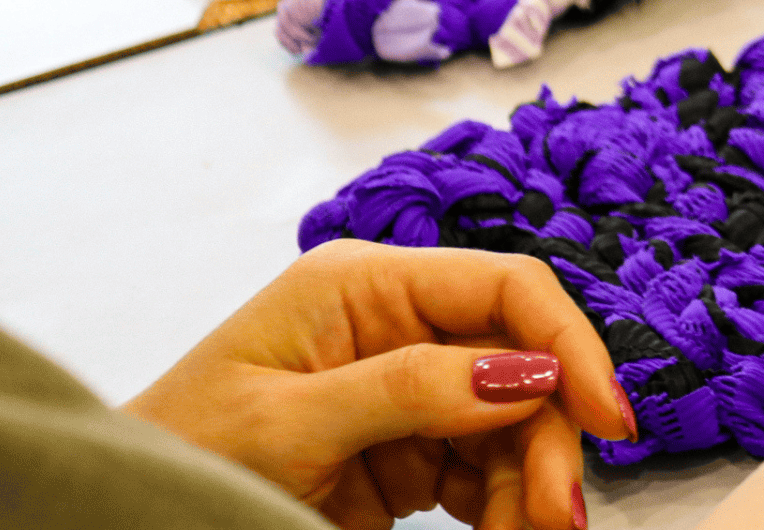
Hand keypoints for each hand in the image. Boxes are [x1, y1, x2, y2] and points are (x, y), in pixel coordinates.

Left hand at [124, 240, 636, 529]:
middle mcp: (397, 323)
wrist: (127, 519)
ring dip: (533, 481)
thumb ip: (408, 389)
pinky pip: (488, 466)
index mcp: (364, 284)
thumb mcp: (289, 423)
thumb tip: (524, 372)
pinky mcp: (409, 444)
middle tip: (557, 516)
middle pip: (520, 363)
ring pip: (515, 421)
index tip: (607, 414)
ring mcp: (406, 384)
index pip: (504, 287)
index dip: (567, 343)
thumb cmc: (179, 457)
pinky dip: (508, 505)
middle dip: (549, 437)